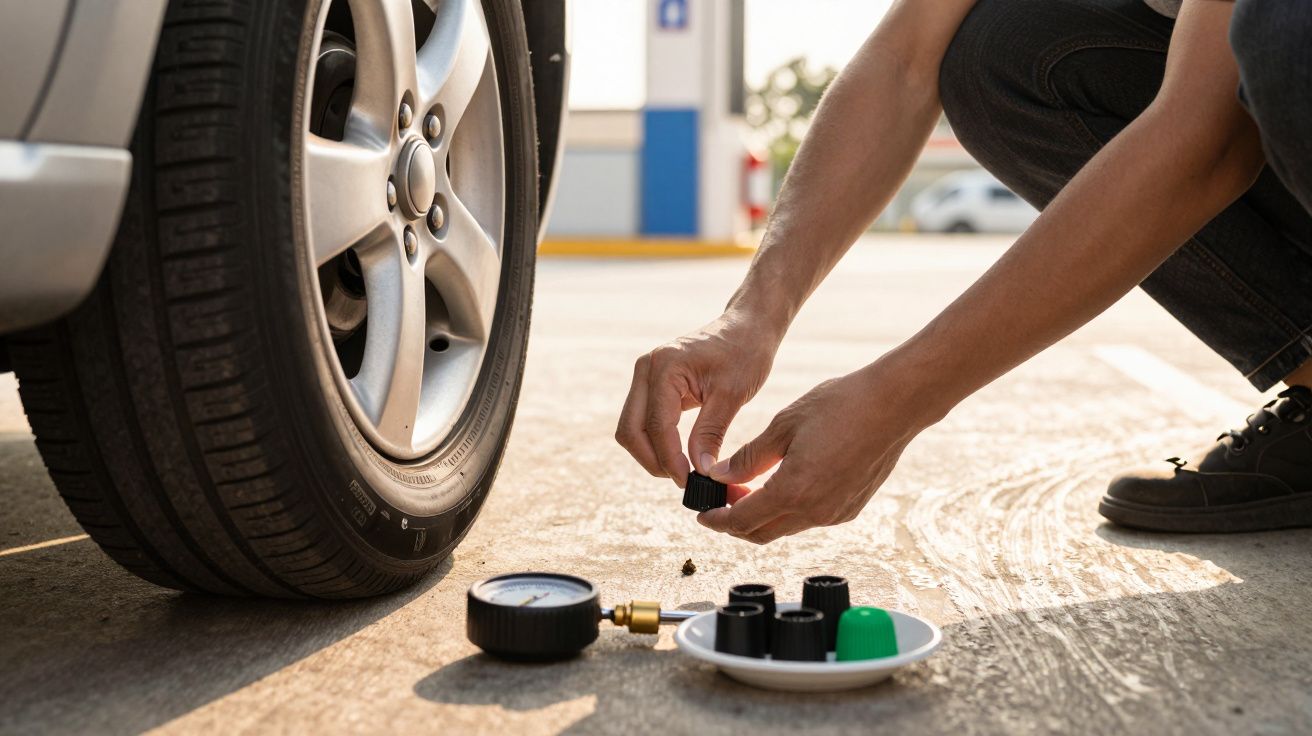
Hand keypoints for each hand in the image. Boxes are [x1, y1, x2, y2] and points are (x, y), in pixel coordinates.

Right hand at [616, 308, 783, 486]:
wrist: (746, 328)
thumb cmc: (744, 353)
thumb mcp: (732, 394)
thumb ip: (711, 432)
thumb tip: (700, 470)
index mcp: (665, 367)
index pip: (656, 426)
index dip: (669, 459)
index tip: (689, 482)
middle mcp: (647, 368)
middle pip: (630, 430)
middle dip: (653, 460)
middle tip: (682, 479)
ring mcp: (645, 375)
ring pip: (631, 428)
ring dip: (651, 453)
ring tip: (682, 470)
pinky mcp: (652, 384)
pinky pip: (642, 420)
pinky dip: (655, 441)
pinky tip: (679, 455)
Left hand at [699, 358, 941, 542]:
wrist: (894, 404)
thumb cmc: (840, 406)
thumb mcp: (783, 426)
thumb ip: (748, 458)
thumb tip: (719, 476)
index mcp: (793, 492)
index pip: (742, 521)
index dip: (717, 520)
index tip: (703, 514)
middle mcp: (815, 512)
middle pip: (762, 533)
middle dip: (735, 522)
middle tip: (720, 500)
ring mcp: (836, 513)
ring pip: (786, 527)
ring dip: (762, 515)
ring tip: (747, 489)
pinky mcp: (850, 508)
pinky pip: (810, 518)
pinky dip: (788, 509)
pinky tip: (782, 484)